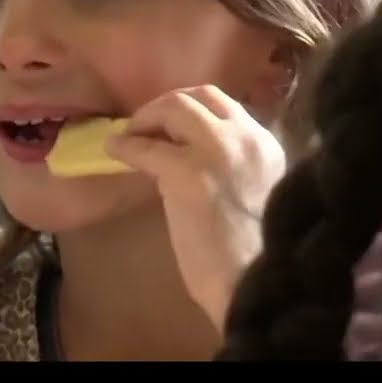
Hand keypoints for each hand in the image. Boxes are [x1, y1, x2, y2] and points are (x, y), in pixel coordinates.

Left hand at [104, 85, 285, 331]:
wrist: (256, 286)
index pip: (226, 107)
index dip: (192, 112)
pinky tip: (114, 150)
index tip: (169, 127)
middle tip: (145, 125)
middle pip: (200, 96)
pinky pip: (148, 147)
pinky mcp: (189, 172)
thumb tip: (181, 157)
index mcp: (267, 147)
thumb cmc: (253, 257)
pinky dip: (127, 144)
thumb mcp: (252, 195)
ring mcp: (219, 151)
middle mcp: (247, 139)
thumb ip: (229, 168)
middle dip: (166, 106)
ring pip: (176, 108)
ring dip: (147, 118)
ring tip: (128, 135)